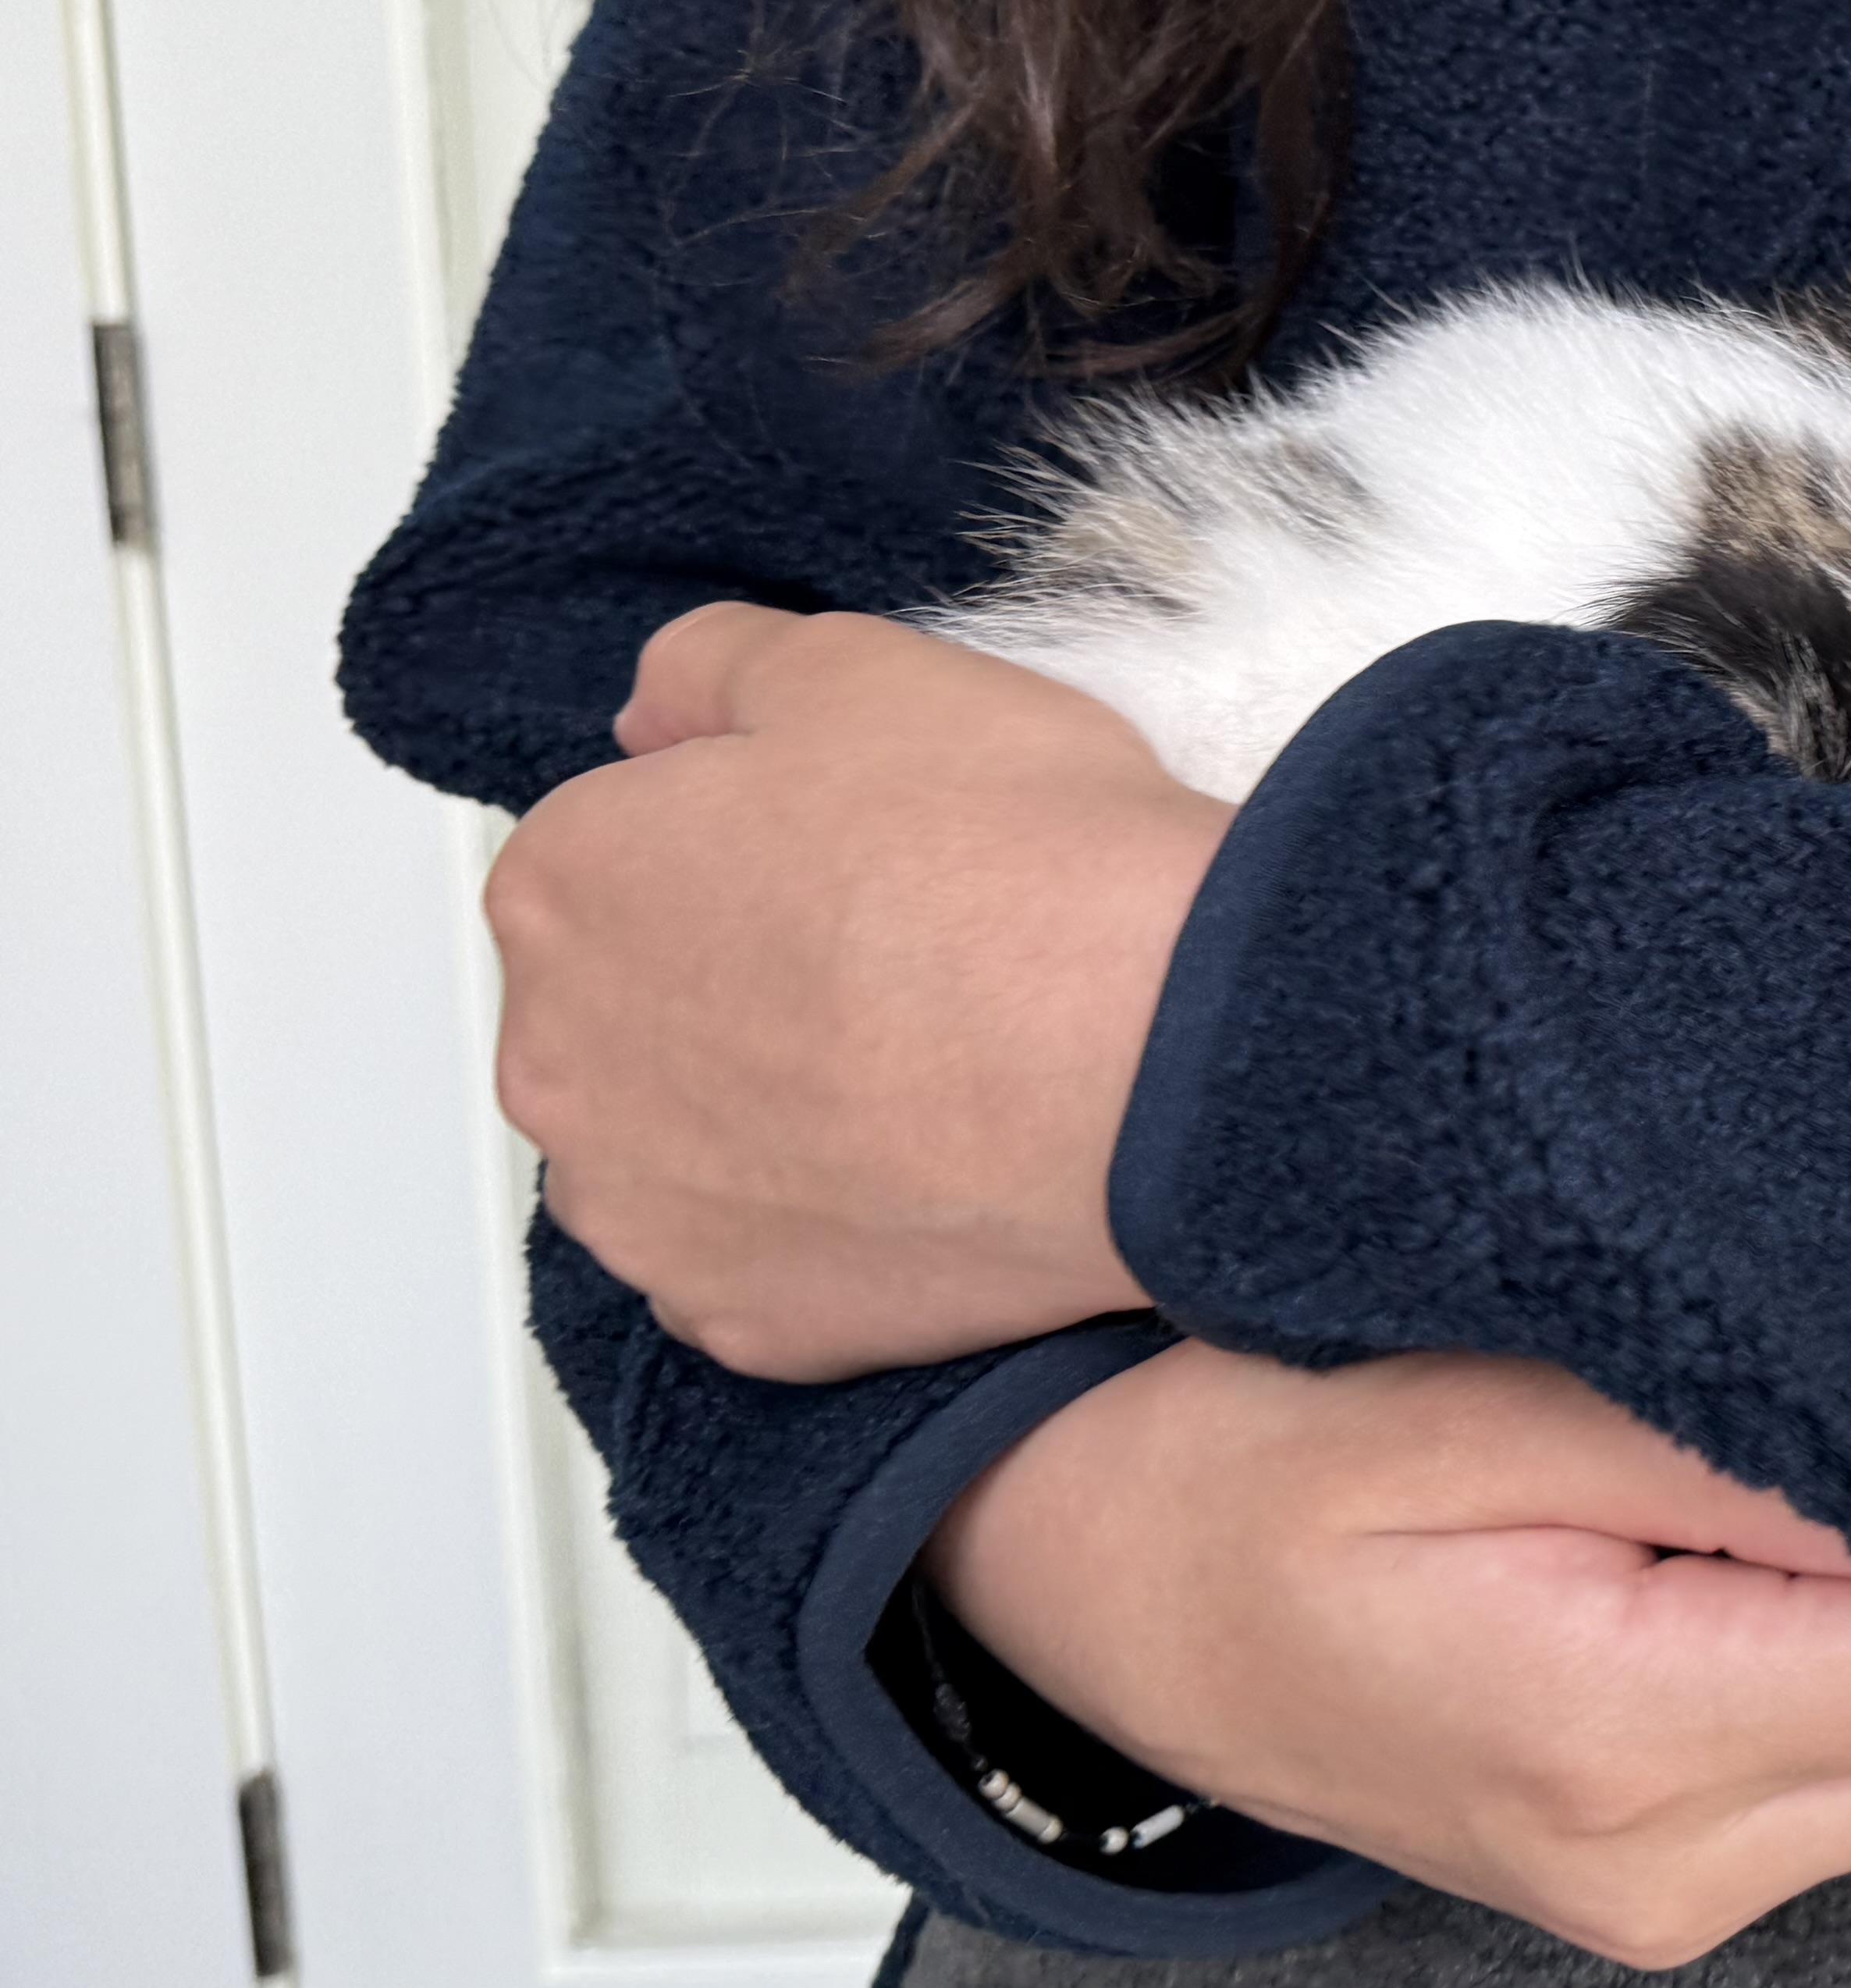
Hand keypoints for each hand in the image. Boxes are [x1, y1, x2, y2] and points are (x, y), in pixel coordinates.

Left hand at [487, 606, 1226, 1378]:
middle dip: (735, 988)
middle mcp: (561, 1059)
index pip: (617, 853)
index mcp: (566, 883)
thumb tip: (660, 712)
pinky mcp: (739, 1320)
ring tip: (922, 1079)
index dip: (747, 847)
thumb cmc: (1018, 866)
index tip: (852, 860)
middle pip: (632, 1010)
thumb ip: (717, 666)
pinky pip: (760, 1266)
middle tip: (899, 964)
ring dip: (767, 1119)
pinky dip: (827, 1228)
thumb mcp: (867, 671)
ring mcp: (643, 1210)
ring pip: (683, 1149)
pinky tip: (927, 1173)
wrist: (1153, 1059)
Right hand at [934, 1342, 1850, 1963]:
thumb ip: (1741, 1448)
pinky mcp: (1677, 1889)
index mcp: (1622, 1745)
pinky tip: (1740, 1557)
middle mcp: (1673, 1871)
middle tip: (1847, 1419)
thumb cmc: (1245, 1459)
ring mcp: (1676, 1903)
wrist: (1085, 1583)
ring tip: (1763, 1482)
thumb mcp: (1474, 1399)